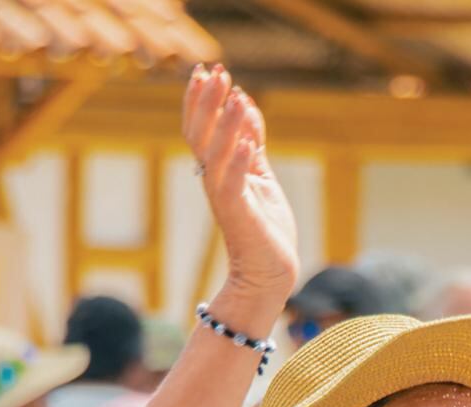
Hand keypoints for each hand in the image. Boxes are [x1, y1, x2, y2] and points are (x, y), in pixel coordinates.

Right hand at [183, 66, 299, 298]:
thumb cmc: (265, 228)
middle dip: (207, 103)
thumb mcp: (260, 176)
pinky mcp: (239, 216)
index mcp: (217, 171)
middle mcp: (214, 181)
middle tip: (216, 71)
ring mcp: (224, 198)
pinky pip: (234, 185)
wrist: (270, 274)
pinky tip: (248, 142)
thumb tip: (246, 105)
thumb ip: (251, 144)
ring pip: (215, 156)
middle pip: (200, 136)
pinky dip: (239, 163)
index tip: (207, 69)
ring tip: (236, 97)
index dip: (200, 100)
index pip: (199, 129)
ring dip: (224, 125)